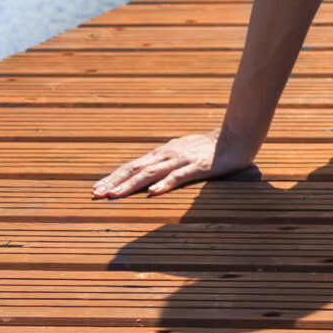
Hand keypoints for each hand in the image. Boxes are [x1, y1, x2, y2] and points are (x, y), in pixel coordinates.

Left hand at [92, 131, 256, 198]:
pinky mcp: (197, 166)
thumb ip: (166, 163)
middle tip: (95, 194)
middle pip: (135, 169)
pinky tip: (153, 193)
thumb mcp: (182, 154)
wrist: (237, 136)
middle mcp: (167, 155)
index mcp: (162, 153)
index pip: (132, 166)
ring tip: (114, 196)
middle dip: (114, 182)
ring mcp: (181, 160)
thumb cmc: (209, 148)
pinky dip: (164, 184)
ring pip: (151, 173)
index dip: (113, 177)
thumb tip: (148, 177)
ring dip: (130, 185)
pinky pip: (178, 176)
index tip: (96, 189)